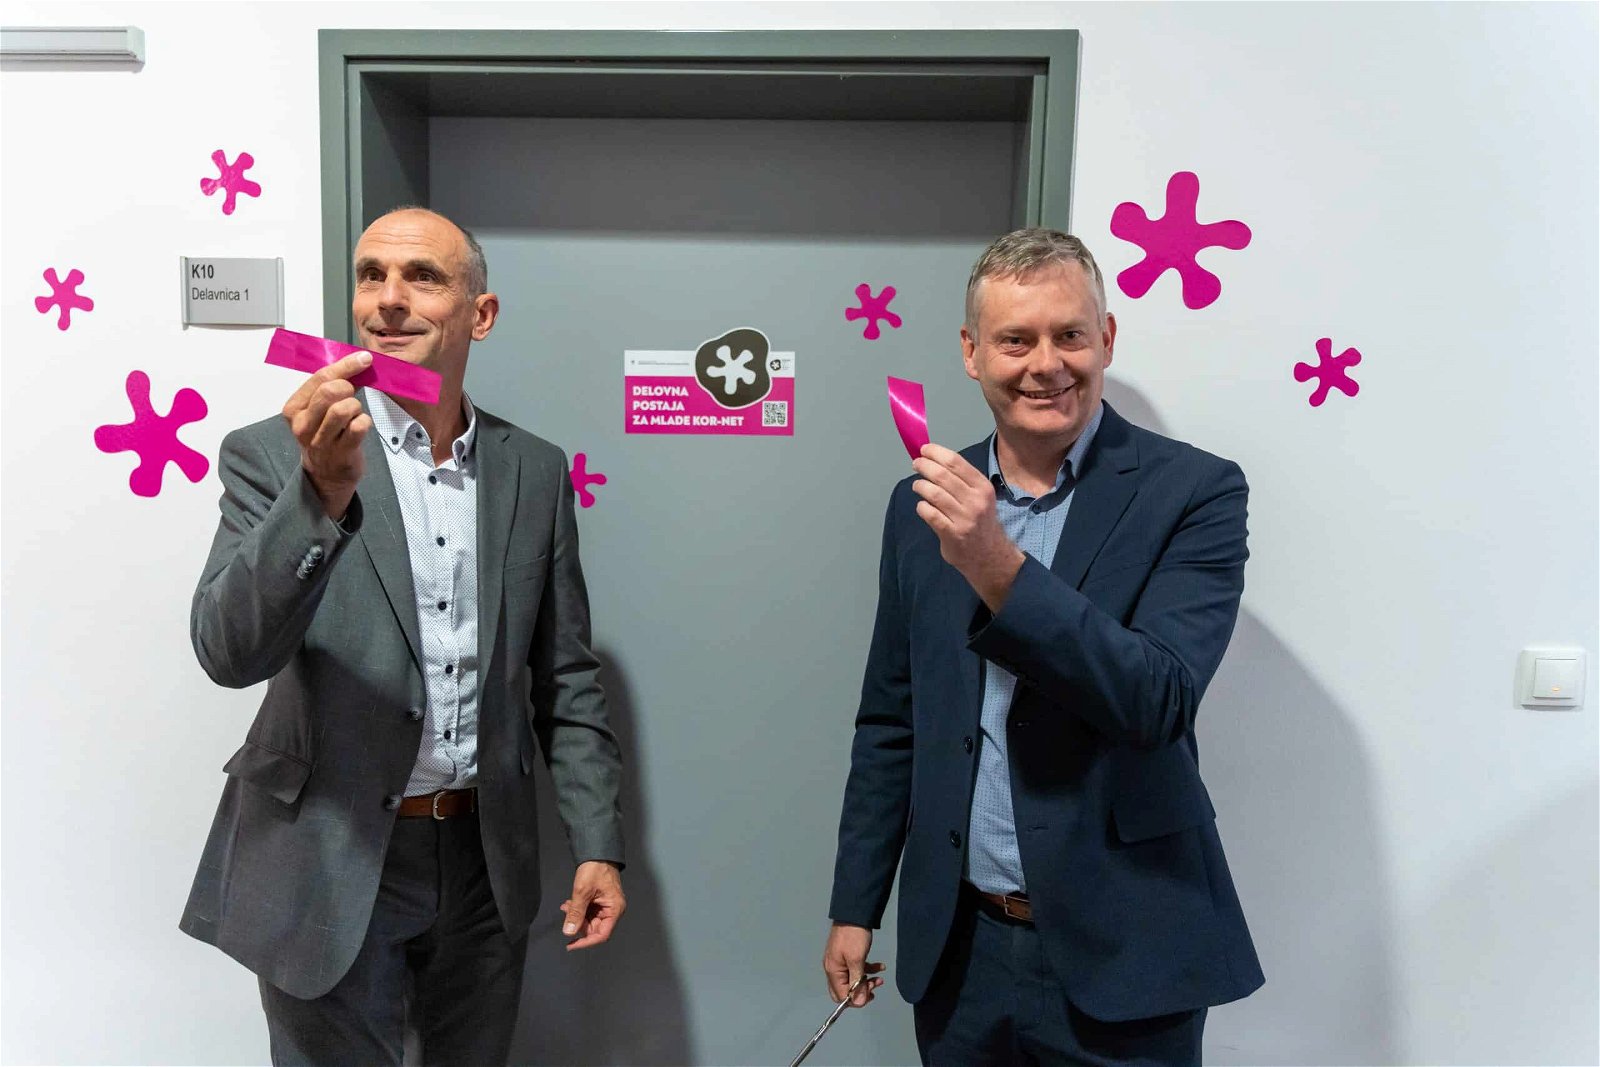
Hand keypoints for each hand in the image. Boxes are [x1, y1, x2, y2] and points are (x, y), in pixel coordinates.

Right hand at [282, 352, 372, 519]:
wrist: (326, 475)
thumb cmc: (324, 434)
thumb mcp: (317, 410)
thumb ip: (331, 387)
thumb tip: (359, 362)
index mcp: (294, 409)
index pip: (320, 378)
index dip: (346, 366)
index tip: (364, 358)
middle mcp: (303, 425)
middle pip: (330, 391)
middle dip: (348, 388)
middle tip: (352, 396)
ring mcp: (321, 441)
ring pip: (344, 408)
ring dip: (356, 407)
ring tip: (353, 415)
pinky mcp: (341, 453)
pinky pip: (358, 427)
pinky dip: (364, 422)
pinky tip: (360, 426)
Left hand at [561, 860, 625, 950]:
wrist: (597, 852)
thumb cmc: (595, 869)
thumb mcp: (582, 892)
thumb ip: (575, 913)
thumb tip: (569, 932)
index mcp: (614, 909)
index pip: (601, 935)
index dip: (586, 942)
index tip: (571, 944)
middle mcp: (612, 910)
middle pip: (594, 928)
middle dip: (578, 924)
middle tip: (566, 914)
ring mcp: (606, 906)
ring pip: (589, 920)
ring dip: (576, 916)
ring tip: (567, 905)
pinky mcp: (600, 901)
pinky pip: (588, 912)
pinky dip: (578, 910)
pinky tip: (569, 904)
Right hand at [823, 922, 884, 1006]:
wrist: (854, 913)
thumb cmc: (854, 936)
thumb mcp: (857, 960)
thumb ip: (857, 982)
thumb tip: (858, 1002)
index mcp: (833, 971)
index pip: (841, 996)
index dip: (856, 999)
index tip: (869, 994)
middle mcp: (834, 969)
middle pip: (845, 990)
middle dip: (861, 991)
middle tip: (874, 985)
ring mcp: (840, 962)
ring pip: (853, 980)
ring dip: (867, 981)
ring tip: (880, 978)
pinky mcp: (847, 956)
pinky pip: (856, 969)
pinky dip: (867, 970)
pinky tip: (879, 966)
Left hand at [911, 443, 1025, 609]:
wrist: (990, 555)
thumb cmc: (981, 521)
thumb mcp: (980, 496)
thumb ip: (961, 480)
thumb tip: (934, 460)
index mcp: (982, 486)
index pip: (956, 462)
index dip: (936, 453)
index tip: (924, 449)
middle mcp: (975, 500)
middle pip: (942, 476)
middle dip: (924, 466)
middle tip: (916, 464)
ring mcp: (964, 518)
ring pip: (934, 494)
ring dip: (920, 486)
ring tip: (917, 485)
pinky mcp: (952, 534)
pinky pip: (930, 514)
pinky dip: (922, 507)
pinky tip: (922, 506)